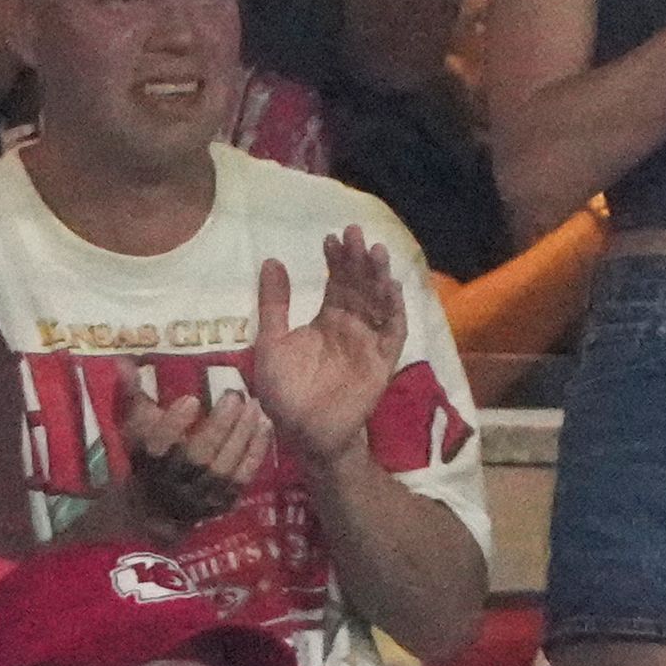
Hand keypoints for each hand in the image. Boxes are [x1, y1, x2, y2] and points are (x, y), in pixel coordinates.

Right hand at [126, 383, 276, 527]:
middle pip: (198, 456)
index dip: (174, 423)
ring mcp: (201, 494)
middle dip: (218, 426)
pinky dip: (256, 450)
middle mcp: (175, 481)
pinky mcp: (224, 500)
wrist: (156, 510)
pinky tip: (265, 423)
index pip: (160, 444)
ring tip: (254, 405)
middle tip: (234, 396)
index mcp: (149, 461)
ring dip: (242, 434)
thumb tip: (123, 361)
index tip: (191, 399)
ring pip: (224, 466)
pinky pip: (244, 476)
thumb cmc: (147, 458)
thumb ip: (133, 395)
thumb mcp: (135, 430)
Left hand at [247, 231, 407, 470]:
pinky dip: (394, 310)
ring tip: (375, 251)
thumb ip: (274, 303)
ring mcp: (368, 343)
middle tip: (356, 233)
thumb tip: (272, 260)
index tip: (331, 238)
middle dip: (359, 260)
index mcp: (327, 320)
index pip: (336, 282)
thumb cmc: (284, 392)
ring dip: (379, 277)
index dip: (336, 261)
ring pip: (379, 303)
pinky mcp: (382, 362)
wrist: (302, 433)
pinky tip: (391, 288)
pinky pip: (392, 332)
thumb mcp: (271, 342)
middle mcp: (351, 327)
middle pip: (360, 286)